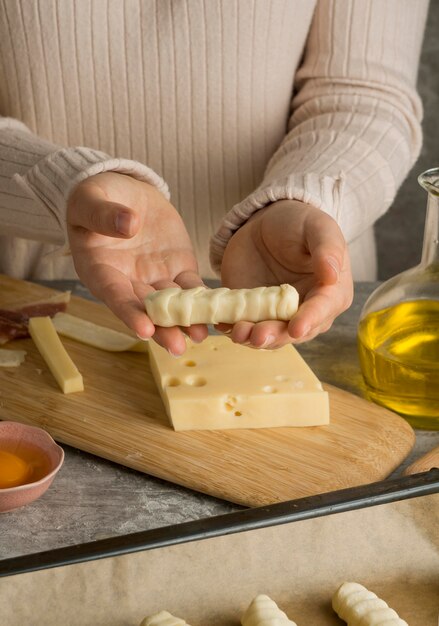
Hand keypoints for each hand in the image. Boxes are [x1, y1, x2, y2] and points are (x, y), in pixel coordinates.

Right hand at [67, 172, 207, 354]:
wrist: (124, 193)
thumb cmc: (96, 197)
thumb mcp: (90, 200)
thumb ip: (104, 215)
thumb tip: (129, 225)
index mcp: (100, 270)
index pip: (115, 295)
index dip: (129, 313)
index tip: (144, 330)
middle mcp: (128, 282)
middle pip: (146, 310)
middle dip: (161, 329)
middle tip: (177, 347)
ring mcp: (155, 278)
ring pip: (172, 305)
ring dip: (185, 321)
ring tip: (199, 336)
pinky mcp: (178, 269)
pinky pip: (192, 287)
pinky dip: (204, 300)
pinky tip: (217, 312)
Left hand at [218, 200, 352, 347]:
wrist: (266, 225)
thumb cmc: (300, 224)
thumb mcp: (318, 228)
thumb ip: (328, 249)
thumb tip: (332, 275)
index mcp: (331, 293)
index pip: (322, 310)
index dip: (309, 320)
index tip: (296, 328)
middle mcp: (308, 312)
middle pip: (294, 331)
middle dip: (276, 336)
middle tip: (258, 336)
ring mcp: (279, 316)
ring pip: (269, 336)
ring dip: (253, 338)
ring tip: (238, 333)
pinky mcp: (254, 315)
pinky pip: (245, 328)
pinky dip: (234, 329)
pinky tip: (223, 325)